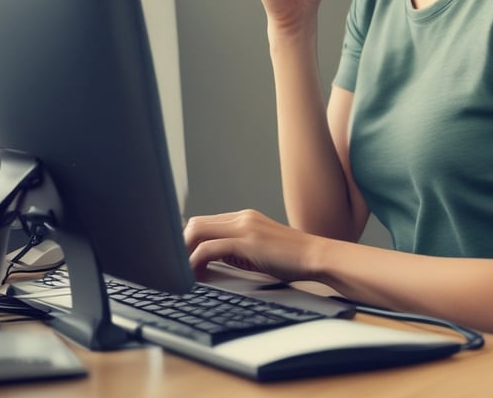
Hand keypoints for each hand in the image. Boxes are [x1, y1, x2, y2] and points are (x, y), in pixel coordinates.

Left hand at [184, 209, 320, 282]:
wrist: (316, 256)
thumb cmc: (291, 259)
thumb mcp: (259, 251)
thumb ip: (236, 250)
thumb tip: (210, 263)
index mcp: (244, 218)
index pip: (204, 222)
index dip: (187, 242)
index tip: (179, 260)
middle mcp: (242, 217)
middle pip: (195, 223)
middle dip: (180, 246)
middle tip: (175, 268)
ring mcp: (245, 226)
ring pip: (197, 231)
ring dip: (183, 253)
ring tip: (182, 273)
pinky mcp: (247, 241)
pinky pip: (209, 248)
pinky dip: (195, 262)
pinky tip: (197, 276)